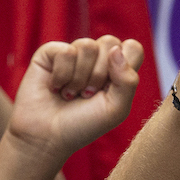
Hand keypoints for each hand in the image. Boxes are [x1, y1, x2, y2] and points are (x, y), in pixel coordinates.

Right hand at [5, 37, 144, 166]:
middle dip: (99, 75)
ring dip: (79, 78)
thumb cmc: (83, 125)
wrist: (47, 136)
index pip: (132, 48)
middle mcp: (95, 58)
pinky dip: (62, 75)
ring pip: (88, 45)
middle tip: (87, 95)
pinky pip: (66, 51)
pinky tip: (55, 87)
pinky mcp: (51, 52)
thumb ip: (128, 81)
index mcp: (116, 70)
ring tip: (70, 94)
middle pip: (111, 42)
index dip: (125, 64)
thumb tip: (116, 49)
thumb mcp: (116, 110)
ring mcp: (74, 53)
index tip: (111, 87)